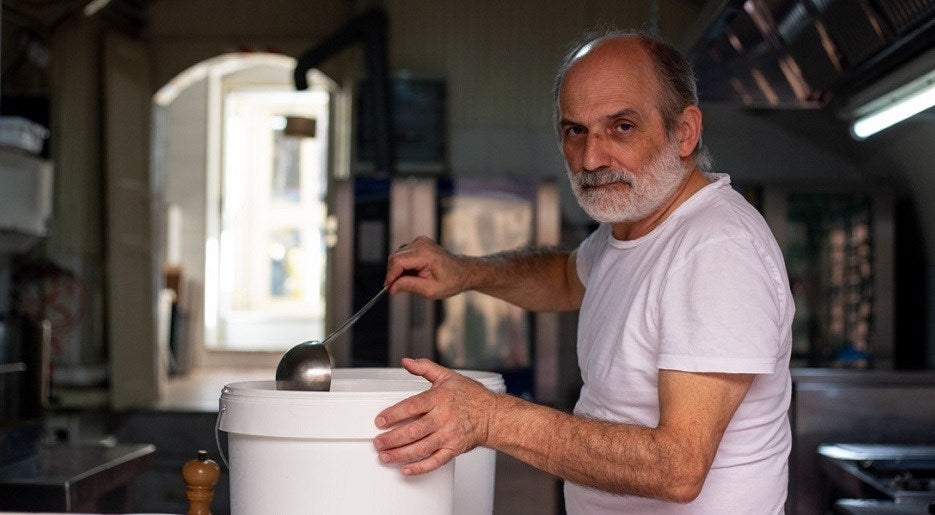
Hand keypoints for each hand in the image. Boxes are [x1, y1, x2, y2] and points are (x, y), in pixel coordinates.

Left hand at [373, 358, 497, 474]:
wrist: (494, 416)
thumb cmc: (472, 397)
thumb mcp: (448, 376)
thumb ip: (425, 368)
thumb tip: (406, 362)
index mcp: (440, 399)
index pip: (411, 406)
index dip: (393, 414)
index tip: (380, 421)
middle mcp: (443, 418)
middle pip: (413, 431)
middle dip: (392, 438)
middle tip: (378, 442)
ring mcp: (449, 435)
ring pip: (420, 448)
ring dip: (400, 454)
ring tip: (385, 456)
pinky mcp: (454, 449)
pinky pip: (435, 461)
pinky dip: (419, 468)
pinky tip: (406, 469)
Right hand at [385, 236, 470, 298]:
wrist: (463, 272)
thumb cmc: (451, 280)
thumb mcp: (430, 290)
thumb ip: (409, 286)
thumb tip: (392, 287)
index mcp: (425, 254)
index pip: (397, 261)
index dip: (390, 276)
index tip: (389, 288)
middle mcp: (421, 244)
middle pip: (395, 258)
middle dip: (393, 274)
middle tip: (396, 289)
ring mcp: (420, 242)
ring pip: (397, 256)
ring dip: (399, 271)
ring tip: (411, 281)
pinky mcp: (419, 244)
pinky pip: (403, 255)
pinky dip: (404, 266)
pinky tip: (413, 274)